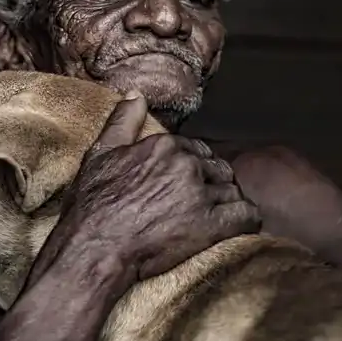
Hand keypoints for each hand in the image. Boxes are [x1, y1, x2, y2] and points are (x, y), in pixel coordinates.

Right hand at [30, 91, 261, 291]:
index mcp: (164, 145)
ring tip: (220, 216)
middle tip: (203, 202)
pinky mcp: (211, 225)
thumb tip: (136, 94)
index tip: (187, 182)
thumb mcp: (100, 154)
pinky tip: (241, 225)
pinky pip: (246, 215)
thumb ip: (122, 121)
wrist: (96, 246)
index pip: (197, 149)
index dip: (195, 166)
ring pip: (232, 191)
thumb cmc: (93, 203)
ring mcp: (200, 195)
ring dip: (228, 202)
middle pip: (217, 169)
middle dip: (213, 183)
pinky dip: (247, 220)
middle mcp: (186, 164)